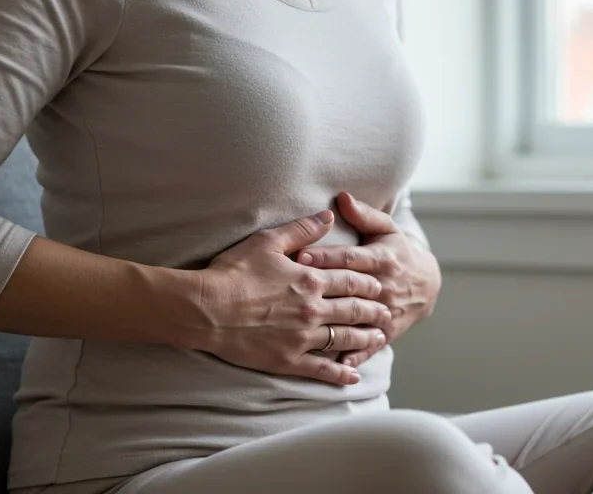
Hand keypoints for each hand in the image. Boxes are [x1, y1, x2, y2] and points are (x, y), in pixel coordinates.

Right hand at [186, 210, 392, 385]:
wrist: (205, 309)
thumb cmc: (233, 272)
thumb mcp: (268, 241)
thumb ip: (302, 230)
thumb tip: (330, 216)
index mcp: (310, 280)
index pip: (350, 280)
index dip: (368, 283)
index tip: (379, 285)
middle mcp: (313, 309)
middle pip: (354, 310)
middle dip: (374, 311)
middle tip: (387, 312)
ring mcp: (302, 337)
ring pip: (344, 338)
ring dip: (365, 338)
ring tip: (379, 338)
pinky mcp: (288, 360)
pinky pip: (322, 369)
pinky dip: (340, 372)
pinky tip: (353, 375)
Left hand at [296, 192, 441, 368]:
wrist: (427, 284)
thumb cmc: (398, 251)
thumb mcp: (386, 229)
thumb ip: (364, 214)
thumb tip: (341, 197)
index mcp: (382, 259)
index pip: (350, 258)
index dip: (326, 257)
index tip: (300, 255)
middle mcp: (385, 286)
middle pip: (351, 289)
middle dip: (323, 288)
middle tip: (294, 288)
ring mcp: (387, 311)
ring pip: (359, 319)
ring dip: (335, 324)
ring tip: (307, 329)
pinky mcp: (388, 331)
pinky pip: (370, 345)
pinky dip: (355, 354)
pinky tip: (336, 362)